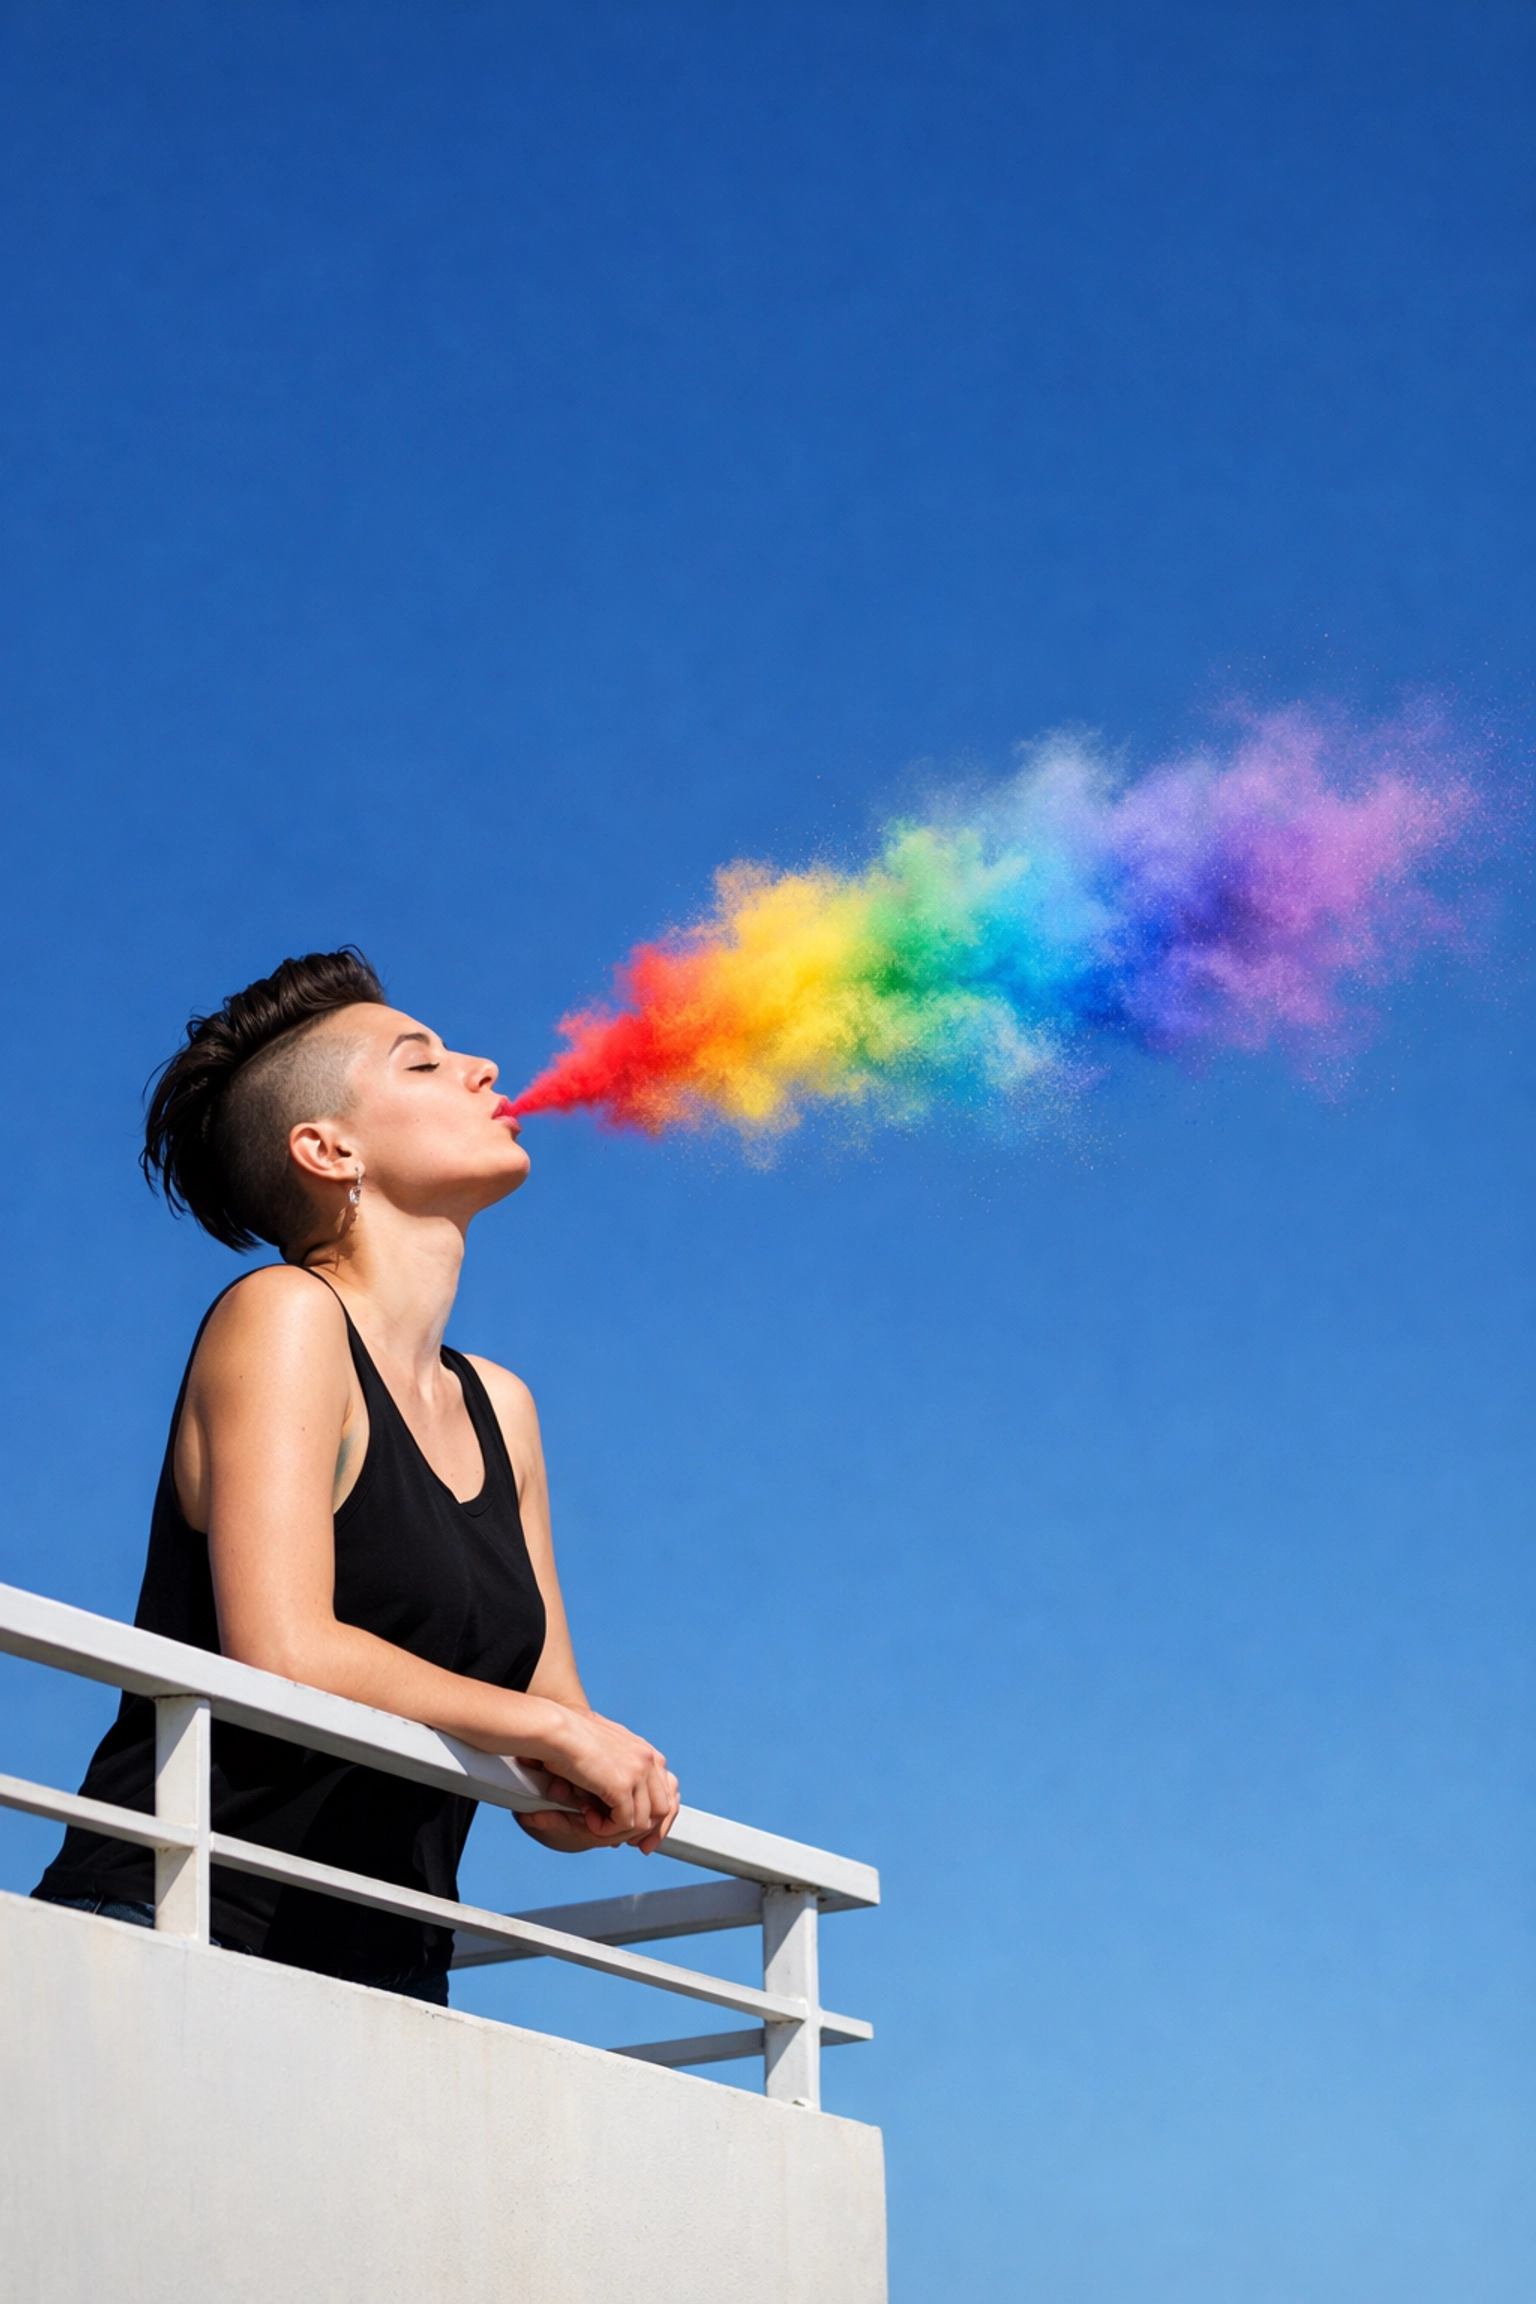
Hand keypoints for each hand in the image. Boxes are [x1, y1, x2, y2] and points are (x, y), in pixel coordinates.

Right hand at [516, 1711, 678, 1855]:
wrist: (556, 1730)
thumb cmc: (570, 1738)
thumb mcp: (602, 1753)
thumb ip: (617, 1771)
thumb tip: (621, 1803)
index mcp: (646, 1751)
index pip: (668, 1791)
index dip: (659, 1818)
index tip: (645, 1835)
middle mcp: (648, 1760)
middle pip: (664, 1809)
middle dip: (650, 1832)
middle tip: (633, 1846)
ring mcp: (638, 1772)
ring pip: (645, 1821)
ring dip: (620, 1830)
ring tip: (595, 1823)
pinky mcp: (623, 1785)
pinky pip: (625, 1823)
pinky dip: (607, 1829)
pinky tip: (588, 1819)